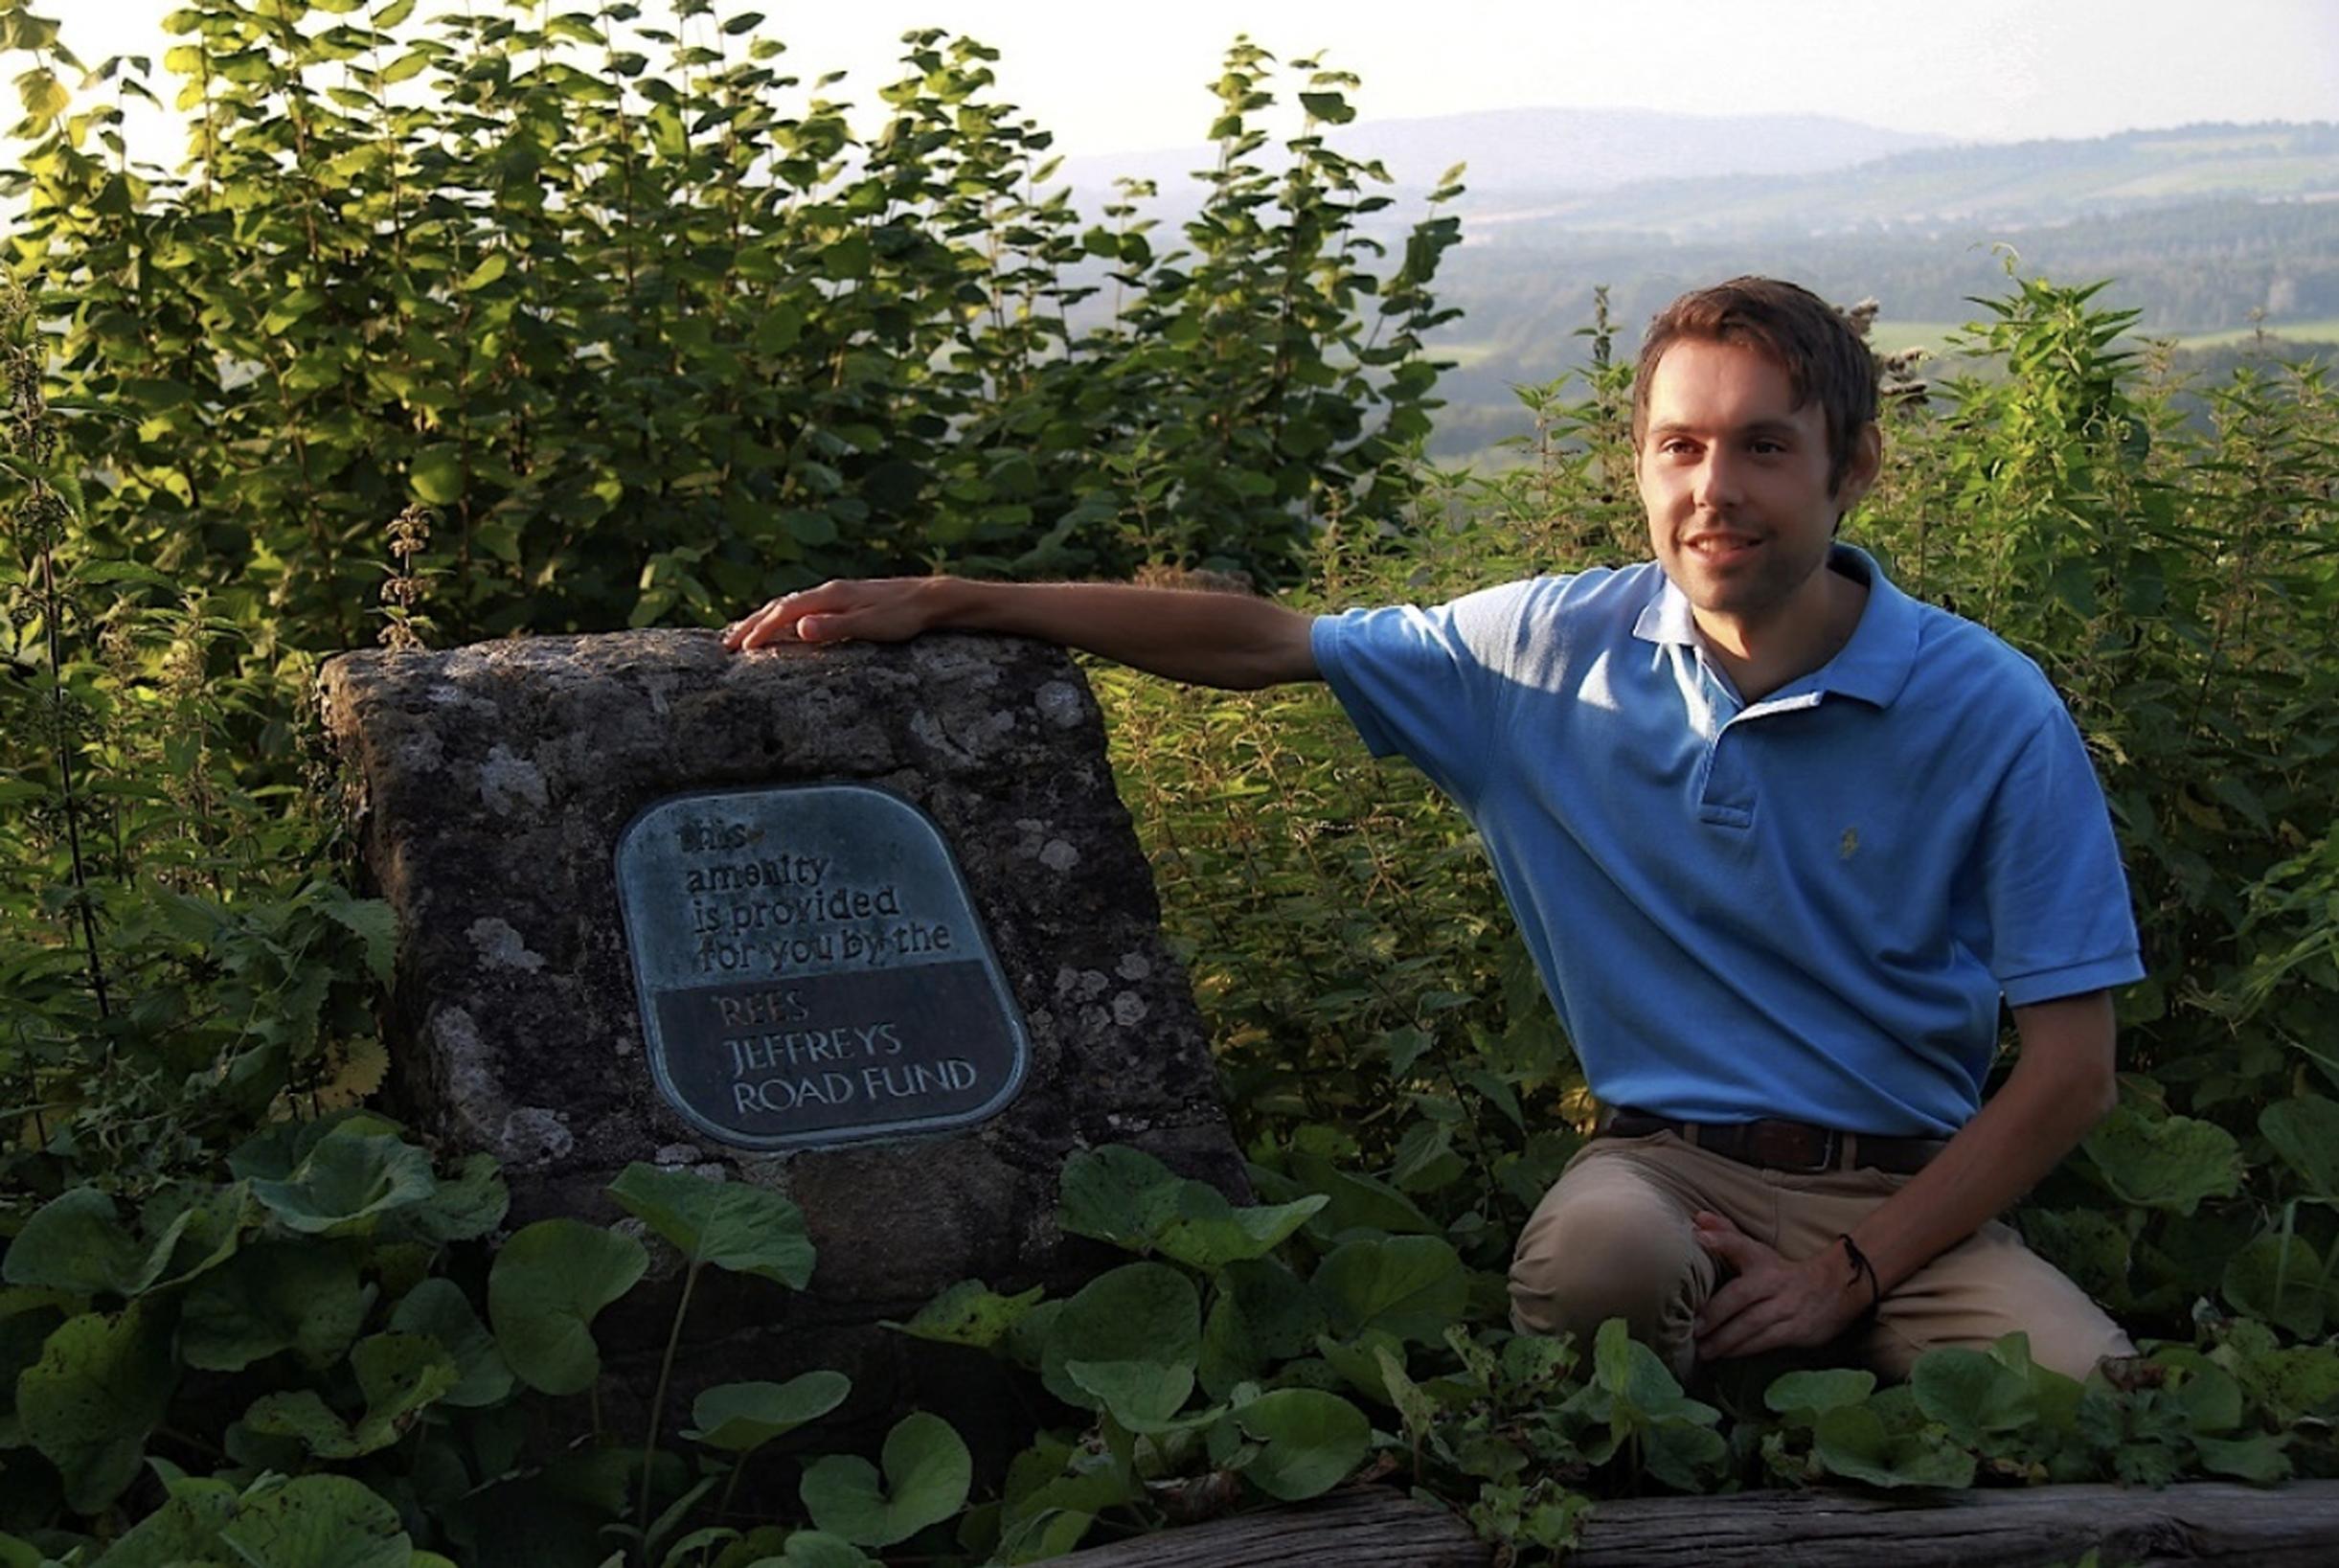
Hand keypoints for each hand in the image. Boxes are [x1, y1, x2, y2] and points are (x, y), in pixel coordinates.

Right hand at [722, 578, 939, 651]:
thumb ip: (834, 627)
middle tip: (727, 645)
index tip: (738, 650)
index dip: (758, 631)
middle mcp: (829, 591)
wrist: (930, 599)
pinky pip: (804, 606)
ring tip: (745, 634)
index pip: (783, 613)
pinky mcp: (846, 599)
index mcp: (830, 596)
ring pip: (790, 604)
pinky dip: (785, 616)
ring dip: (765, 618)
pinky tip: (786, 626)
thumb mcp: (871, 626)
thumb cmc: (903, 616)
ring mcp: (837, 594)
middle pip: (780, 606)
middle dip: (752, 625)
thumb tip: (798, 628)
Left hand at [1690, 1211, 1869, 1360]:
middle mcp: (1773, 1281)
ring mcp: (1786, 1307)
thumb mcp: (1758, 1251)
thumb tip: (1698, 1219)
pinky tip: (1725, 1354)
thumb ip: (1727, 1234)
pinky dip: (1743, 1348)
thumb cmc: (1782, 1271)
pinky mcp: (1796, 1330)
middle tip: (1693, 1328)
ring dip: (1724, 1339)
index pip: (1741, 1245)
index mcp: (1763, 1259)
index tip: (1700, 1235)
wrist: (1837, 1288)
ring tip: (1703, 1349)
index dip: (1722, 1240)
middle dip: (1714, 1313)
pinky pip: (1765, 1341)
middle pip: (1740, 1295)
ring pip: (1751, 1323)